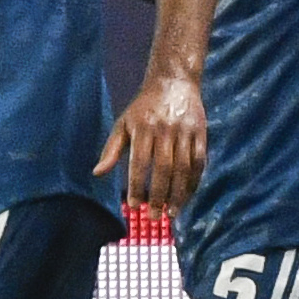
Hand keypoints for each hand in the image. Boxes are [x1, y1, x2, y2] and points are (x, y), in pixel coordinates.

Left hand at [95, 70, 206, 213]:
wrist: (174, 81)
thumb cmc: (144, 107)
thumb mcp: (123, 123)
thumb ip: (112, 149)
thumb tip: (98, 173)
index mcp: (143, 129)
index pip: (140, 162)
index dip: (137, 185)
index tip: (134, 205)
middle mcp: (165, 131)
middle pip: (164, 169)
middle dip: (159, 195)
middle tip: (154, 216)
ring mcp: (185, 132)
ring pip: (184, 168)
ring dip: (179, 193)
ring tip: (172, 213)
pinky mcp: (201, 133)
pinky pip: (199, 162)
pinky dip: (194, 181)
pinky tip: (188, 195)